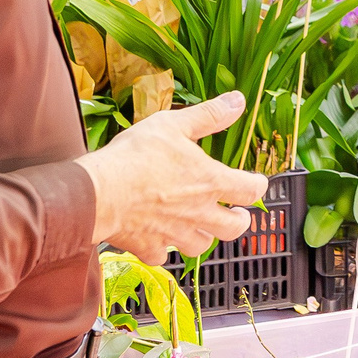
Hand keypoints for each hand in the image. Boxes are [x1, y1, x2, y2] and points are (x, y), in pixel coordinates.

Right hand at [79, 92, 270, 262]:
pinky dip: (163, 248)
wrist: (100, 192)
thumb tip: (238, 102)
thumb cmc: (136, 156)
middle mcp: (198, 213)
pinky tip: (159, 238)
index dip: (258, 186)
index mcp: (210, 182)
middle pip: (234, 228)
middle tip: (237, 213)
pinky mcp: (149, 248)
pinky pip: (163, 255)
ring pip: (202, 245)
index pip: (251, 190)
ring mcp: (174, 234)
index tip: (256, 183)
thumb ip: (209, 115)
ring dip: (205, 236)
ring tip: (201, 225)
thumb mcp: (174, 124)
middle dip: (239, 220)